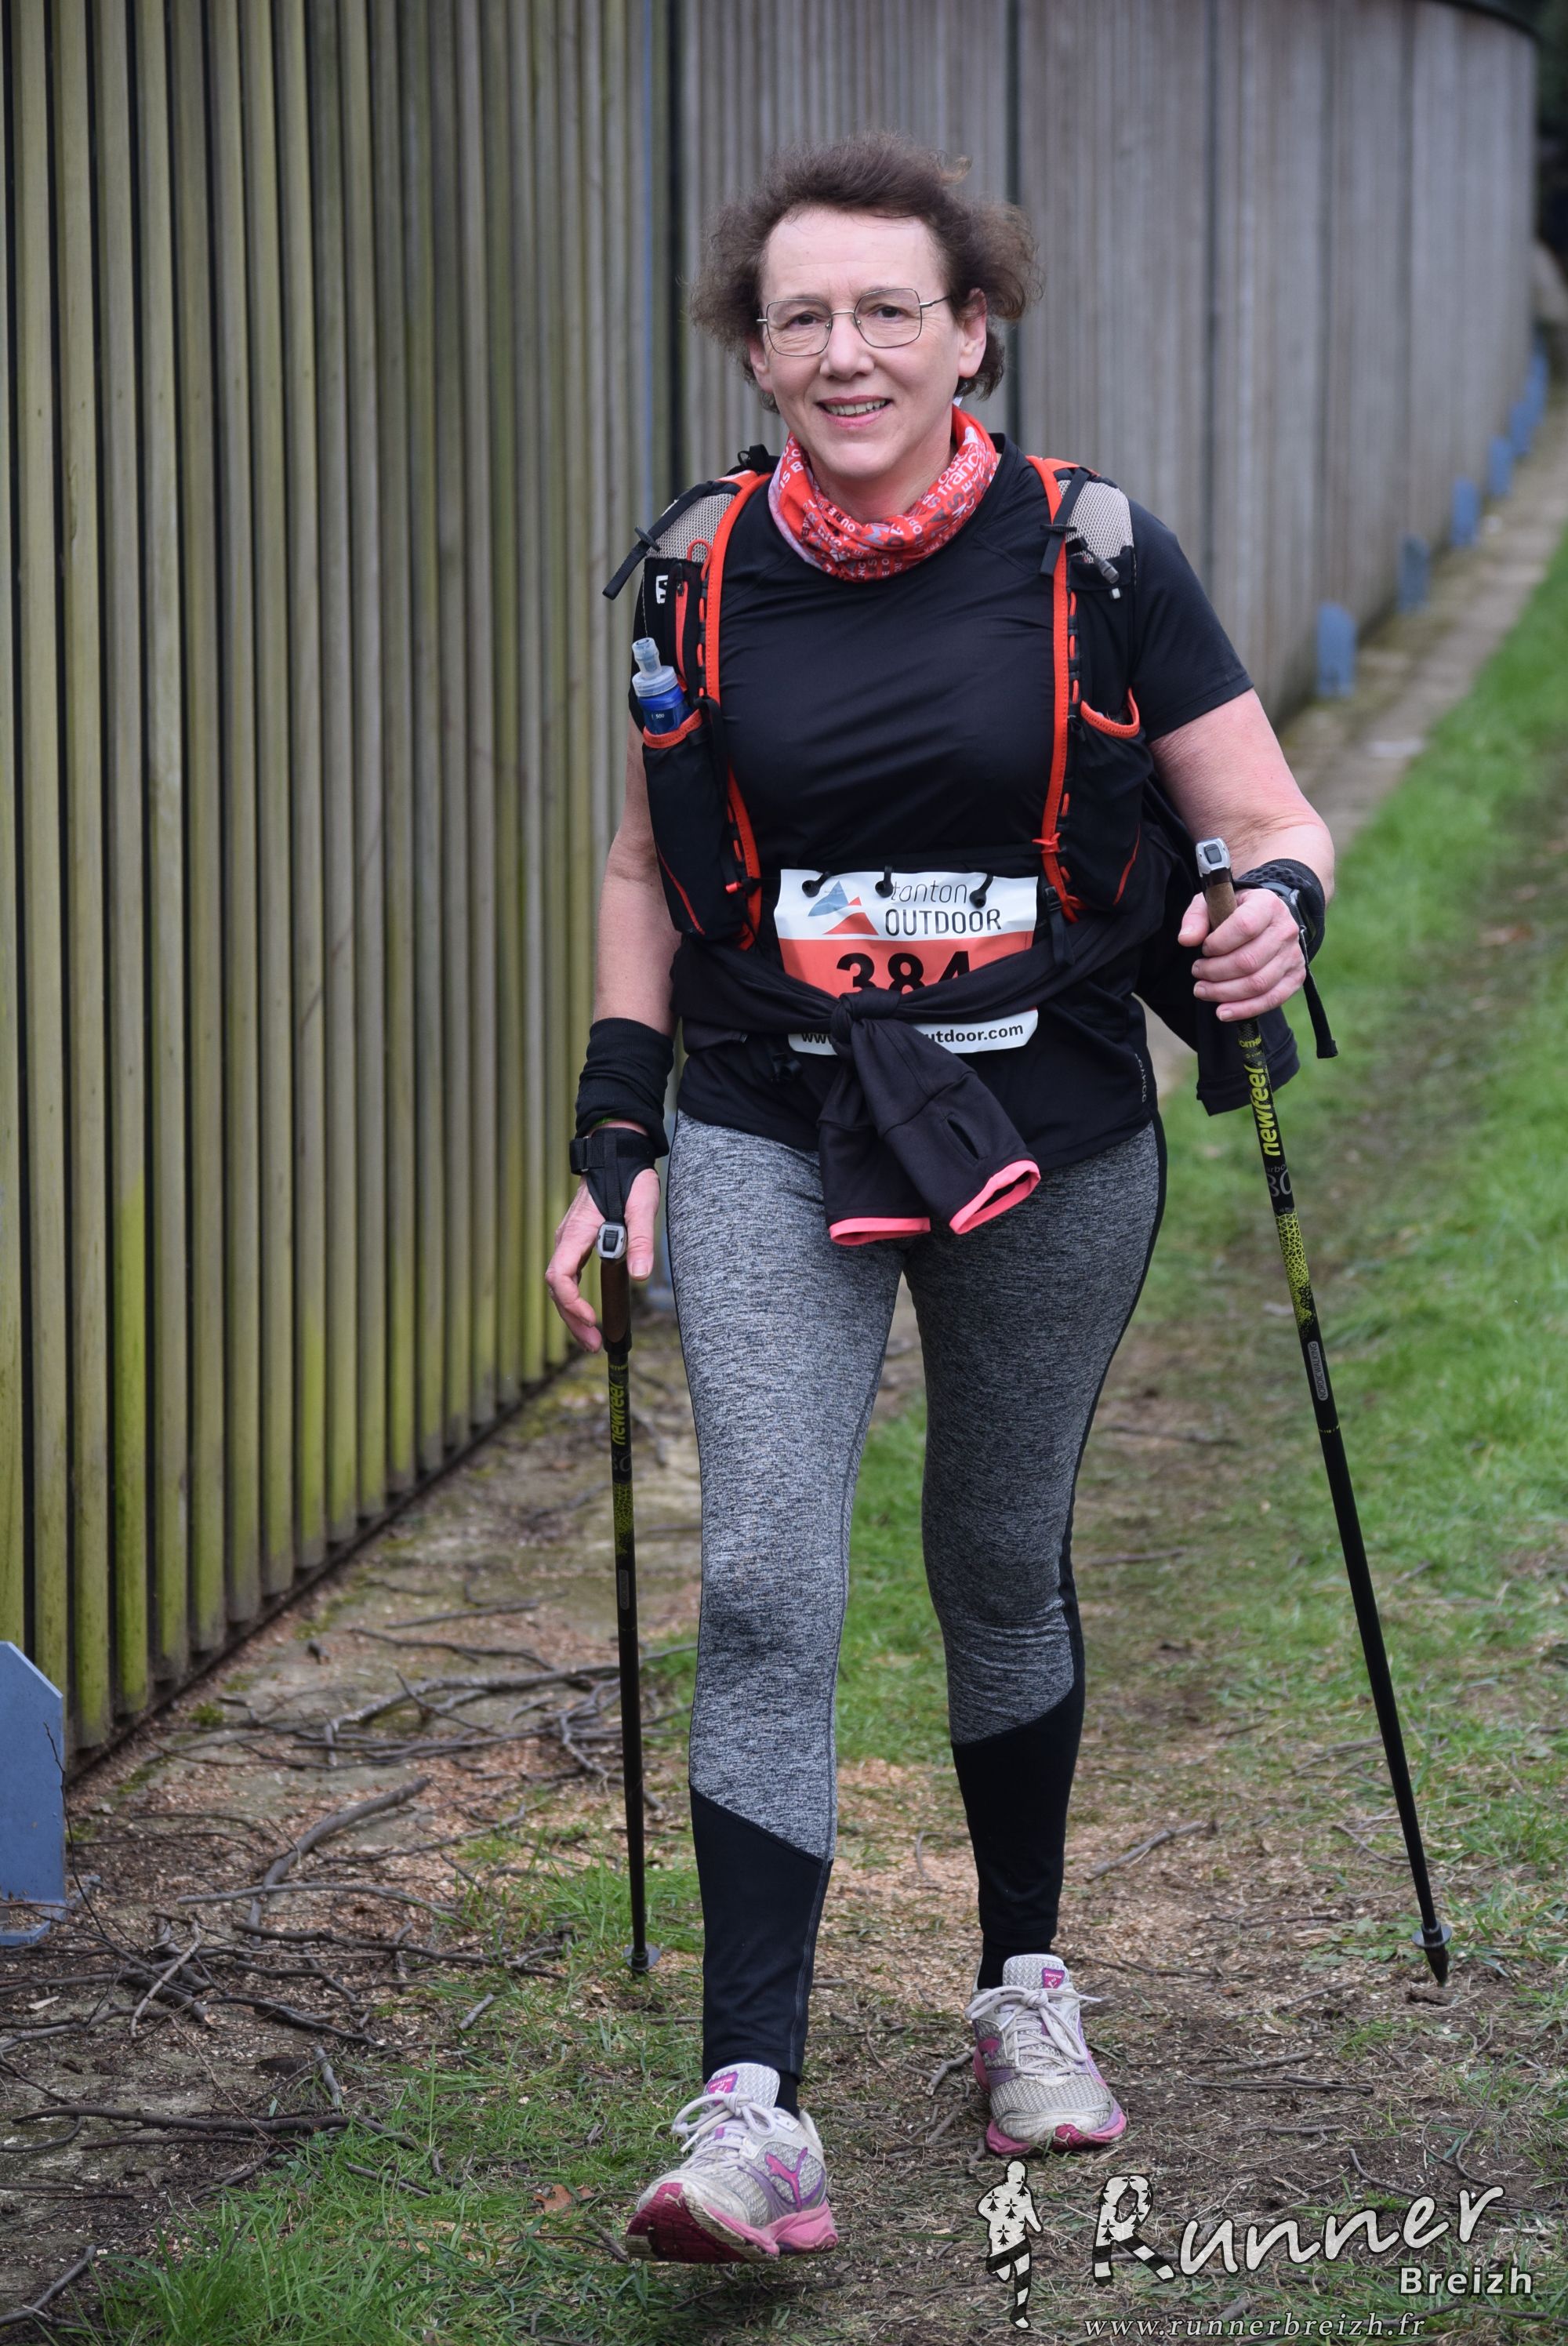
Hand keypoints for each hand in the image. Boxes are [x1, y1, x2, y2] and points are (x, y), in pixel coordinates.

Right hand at [545, 1123, 661, 1353]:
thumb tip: (639, 1275)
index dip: (572, 1302)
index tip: (592, 1320)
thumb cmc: (629, 1174)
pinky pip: (567, 1276)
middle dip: (572, 1320)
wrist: (616, 1149)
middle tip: (593, 1345)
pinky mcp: (576, 1241)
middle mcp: (567, 1238)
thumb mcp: (642, 1203)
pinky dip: (574, 1299)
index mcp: (578, 1231)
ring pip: (560, 1285)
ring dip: (572, 1314)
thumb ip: (641, 1237)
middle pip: (557, 1288)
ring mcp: (569, 1240)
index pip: (560, 1275)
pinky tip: (589, 1314)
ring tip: (592, 1338)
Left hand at [1178, 887, 1305, 1020]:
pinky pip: (1272, 999)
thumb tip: (1186, 940)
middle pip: (1249, 961)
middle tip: (1197, 972)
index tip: (1204, 949)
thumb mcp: (1212, 903)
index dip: (1218, 944)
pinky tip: (1223, 1012)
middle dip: (1215, 972)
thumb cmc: (1233, 911)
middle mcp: (1285, 929)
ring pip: (1258, 984)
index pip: (1245, 927)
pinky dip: (1245, 1009)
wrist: (1265, 919)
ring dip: (1224, 992)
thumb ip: (1196, 918)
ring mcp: (1293, 955)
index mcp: (1267, 905)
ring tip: (1202, 990)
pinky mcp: (1296, 976)